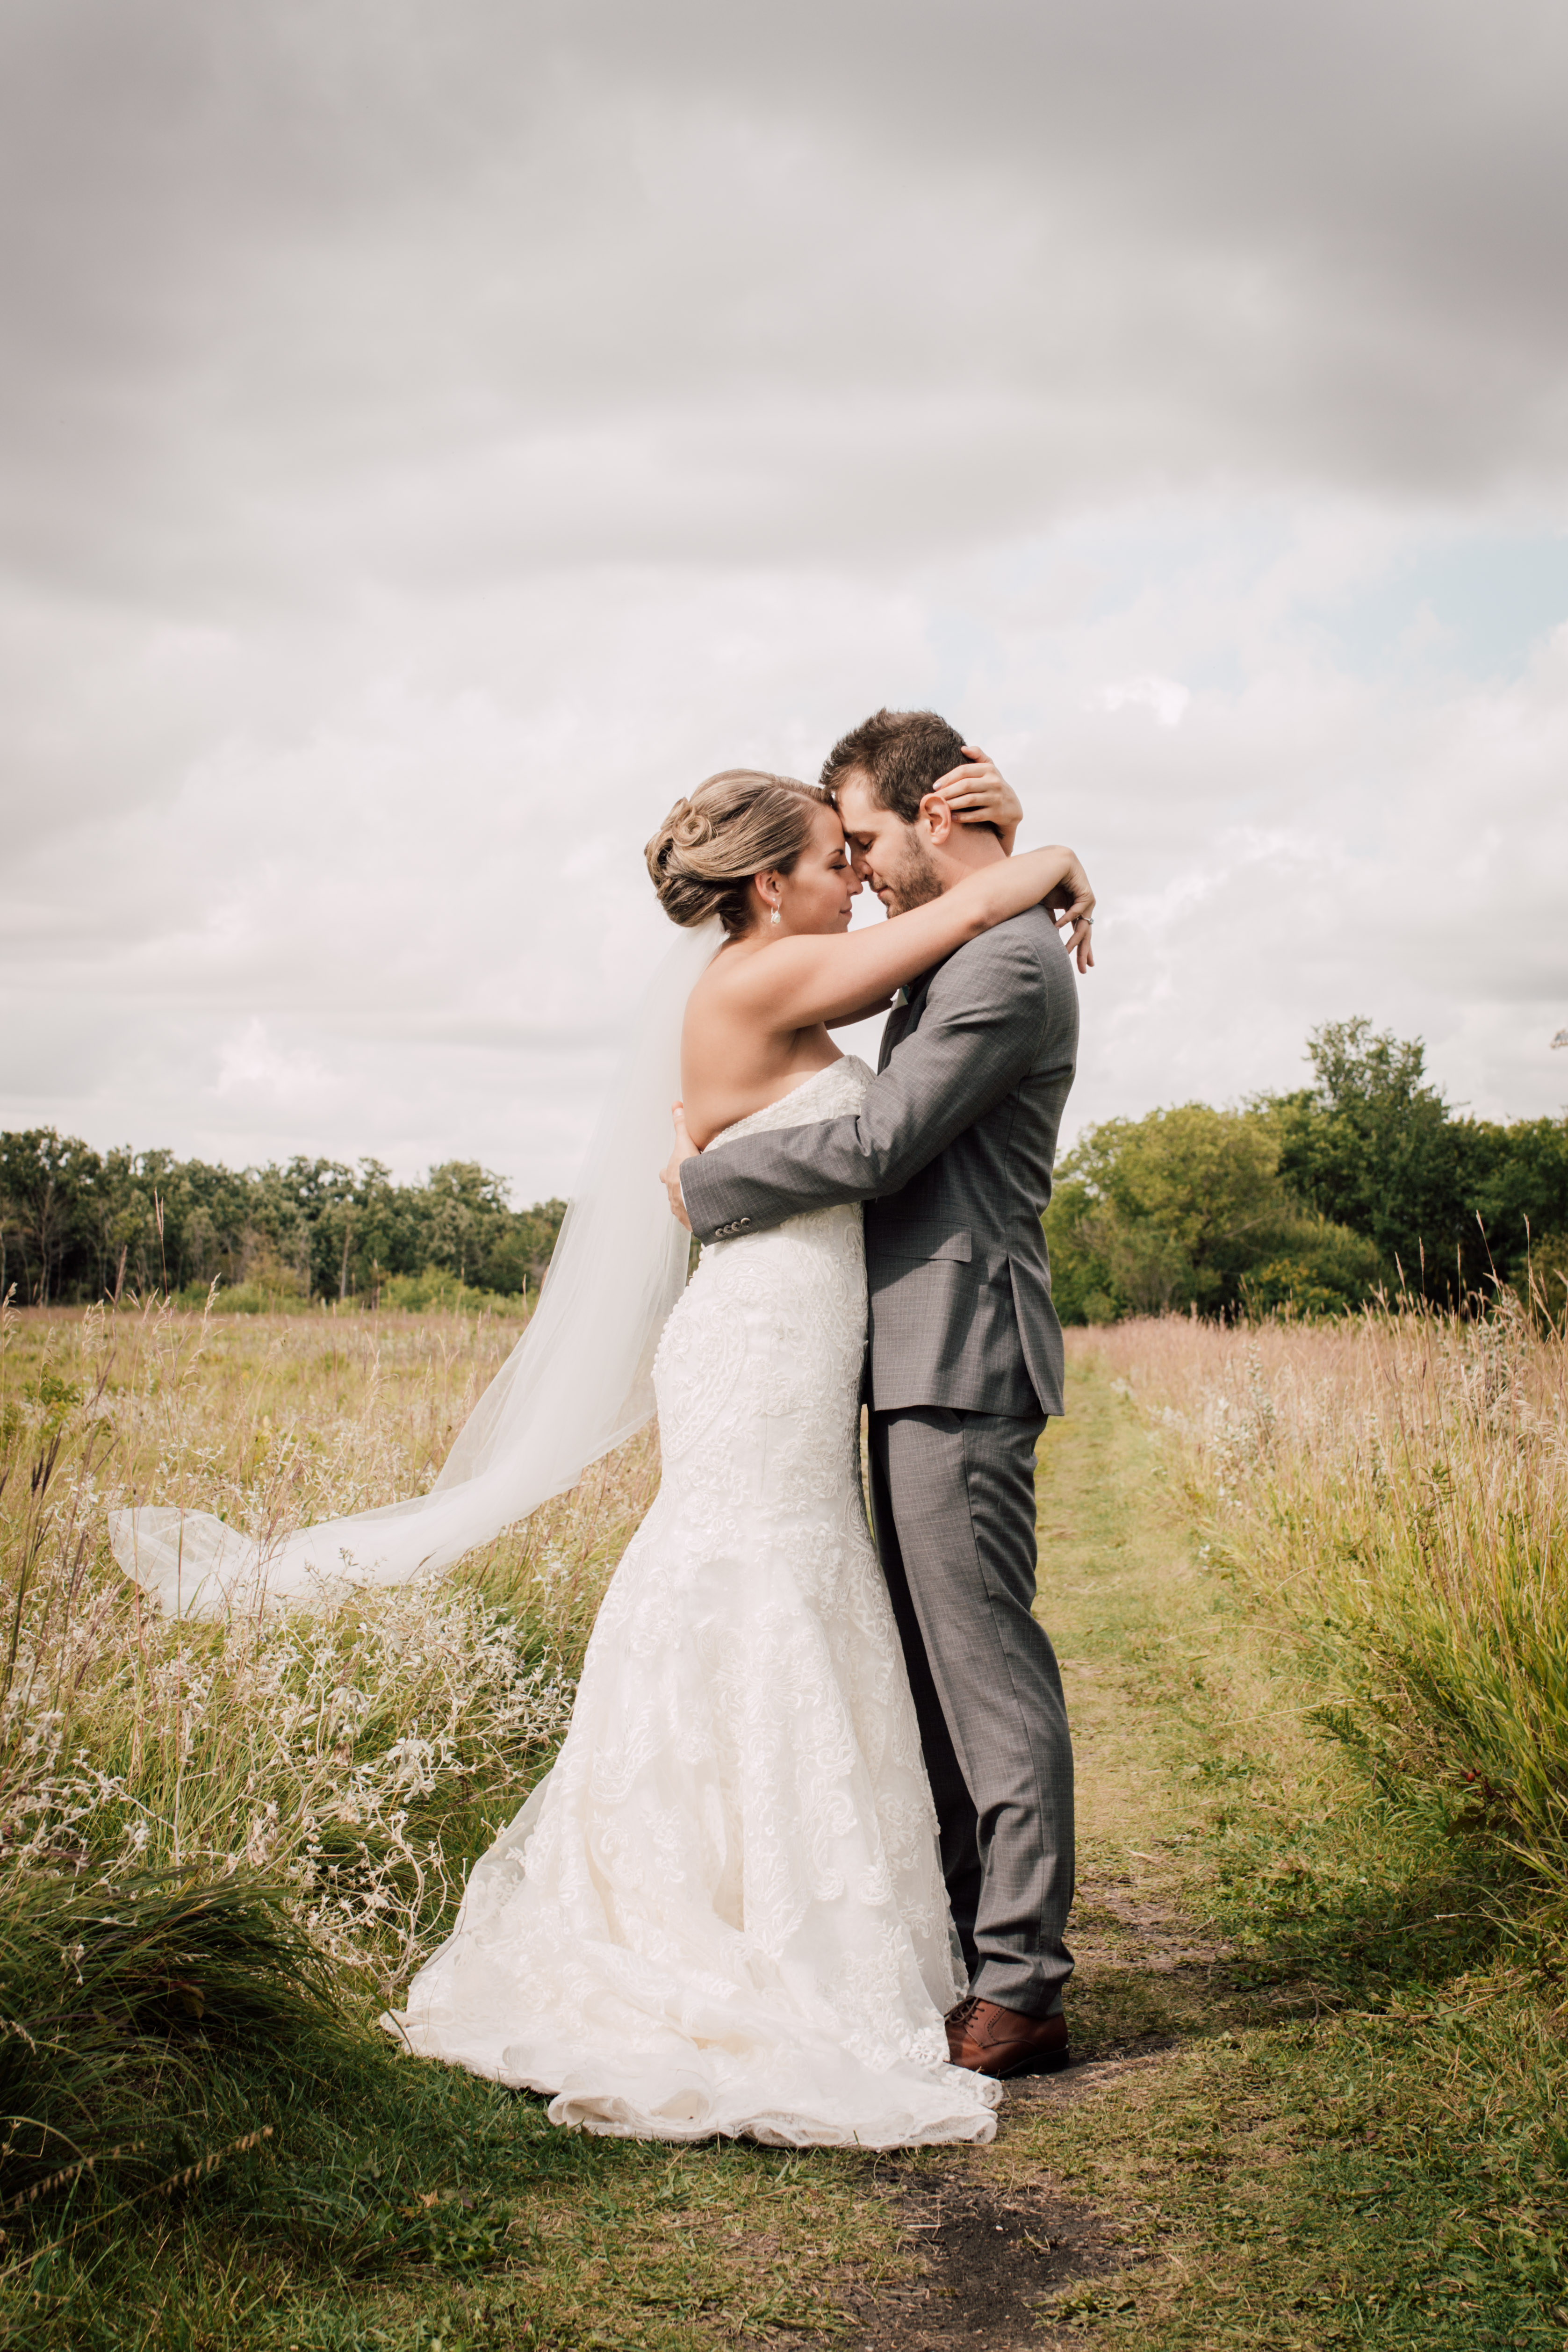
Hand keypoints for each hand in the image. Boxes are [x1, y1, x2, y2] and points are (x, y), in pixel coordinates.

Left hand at [661, 1103, 697, 1230]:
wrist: (695, 1194)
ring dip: (690, 1205)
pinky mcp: (692, 1223)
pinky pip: (695, 1222)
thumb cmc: (689, 1169)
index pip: (665, 1174)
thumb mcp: (685, 1143)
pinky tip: (708, 1221)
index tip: (671, 1172)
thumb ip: (681, 1125)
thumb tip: (675, 1105)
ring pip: (682, 1208)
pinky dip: (700, 1220)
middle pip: (671, 1193)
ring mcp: (681, 1210)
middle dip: (677, 1191)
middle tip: (686, 1189)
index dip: (667, 1173)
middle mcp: (672, 1195)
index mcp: (670, 1177)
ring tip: (700, 1206)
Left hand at [932, 746, 1022, 852]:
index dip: (947, 778)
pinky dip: (962, 817)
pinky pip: (976, 815)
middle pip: (965, 785)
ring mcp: (996, 798)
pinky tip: (951, 817)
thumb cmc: (994, 785)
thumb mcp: (990, 768)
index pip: (964, 771)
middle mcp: (994, 782)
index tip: (935, 786)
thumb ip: (978, 756)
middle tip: (933, 798)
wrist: (1012, 807)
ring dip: (952, 804)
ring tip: (939, 807)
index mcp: (989, 769)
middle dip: (946, 792)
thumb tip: (963, 748)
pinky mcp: (997, 813)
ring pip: (969, 800)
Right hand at [1043, 852, 1095, 972]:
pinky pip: (1078, 910)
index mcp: (1072, 908)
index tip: (1083, 966)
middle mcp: (1081, 905)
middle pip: (1084, 933)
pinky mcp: (1086, 892)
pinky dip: (1067, 919)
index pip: (1079, 932)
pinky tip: (1057, 927)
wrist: (1044, 862)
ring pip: (1084, 925)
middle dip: (1084, 952)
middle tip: (1084, 969)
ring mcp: (1085, 899)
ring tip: (1066, 953)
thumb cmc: (1039, 883)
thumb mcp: (1044, 908)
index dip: (1080, 949)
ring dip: (1075, 941)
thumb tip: (1046, 940)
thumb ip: (1048, 922)